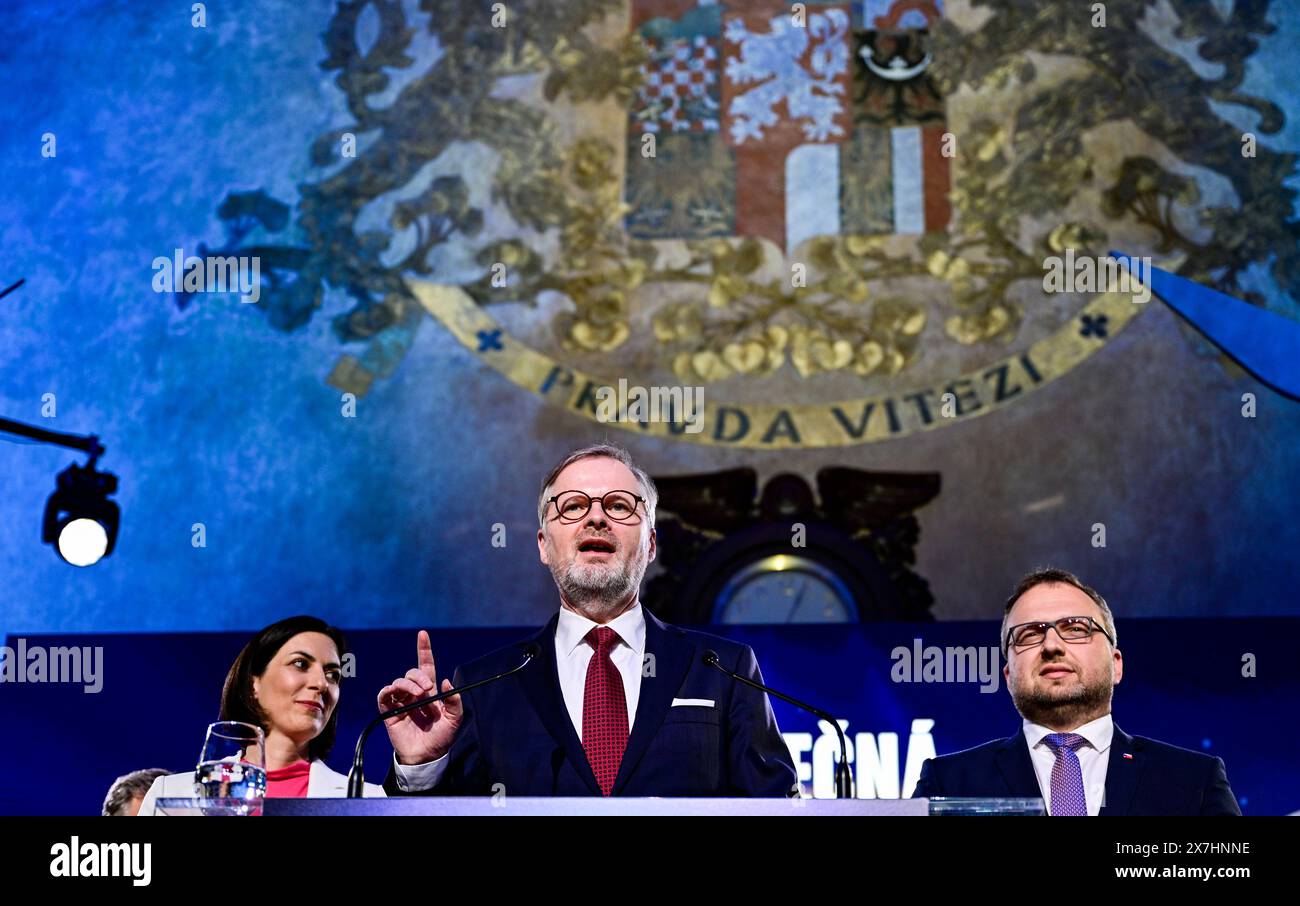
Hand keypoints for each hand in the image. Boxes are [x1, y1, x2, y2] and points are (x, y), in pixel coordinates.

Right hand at [378, 630, 462, 764]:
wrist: (427, 757)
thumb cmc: (441, 738)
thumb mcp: (454, 718)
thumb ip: (454, 700)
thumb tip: (447, 682)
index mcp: (431, 692)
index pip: (426, 666)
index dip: (424, 650)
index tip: (423, 634)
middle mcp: (415, 694)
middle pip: (412, 672)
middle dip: (418, 675)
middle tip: (427, 688)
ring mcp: (402, 702)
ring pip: (399, 681)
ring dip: (408, 683)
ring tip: (417, 694)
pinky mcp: (390, 712)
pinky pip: (384, 695)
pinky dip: (389, 690)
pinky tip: (396, 693)